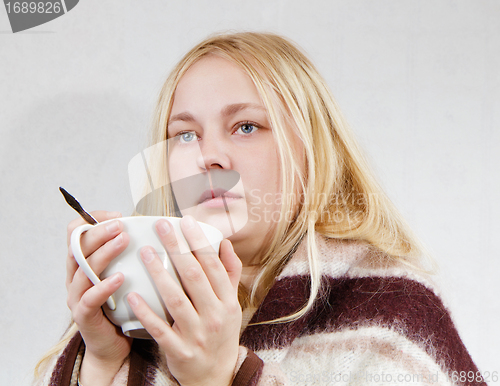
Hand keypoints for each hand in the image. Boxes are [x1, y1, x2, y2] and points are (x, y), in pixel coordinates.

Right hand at [66, 211, 132, 384]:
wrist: (114, 345)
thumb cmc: (124, 305)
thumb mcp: (128, 273)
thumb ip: (133, 253)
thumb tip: (162, 228)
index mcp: (84, 262)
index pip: (78, 232)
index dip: (95, 219)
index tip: (118, 214)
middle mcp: (76, 277)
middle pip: (78, 246)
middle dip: (100, 231)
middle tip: (121, 225)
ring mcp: (77, 296)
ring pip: (82, 269)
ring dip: (103, 252)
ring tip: (122, 241)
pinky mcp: (83, 316)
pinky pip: (89, 299)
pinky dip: (104, 286)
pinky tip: (120, 278)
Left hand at [127, 215, 242, 385]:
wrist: (216, 375)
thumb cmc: (221, 332)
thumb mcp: (231, 303)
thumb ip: (230, 272)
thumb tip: (224, 242)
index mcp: (228, 301)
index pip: (213, 265)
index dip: (199, 241)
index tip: (185, 221)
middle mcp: (215, 315)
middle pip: (194, 276)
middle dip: (176, 248)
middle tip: (161, 226)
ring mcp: (197, 334)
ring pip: (175, 299)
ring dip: (158, 273)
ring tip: (143, 252)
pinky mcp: (180, 350)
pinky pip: (160, 328)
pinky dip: (146, 311)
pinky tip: (133, 295)